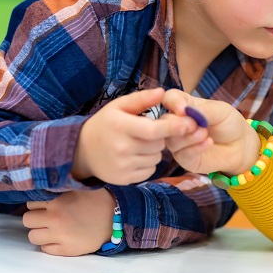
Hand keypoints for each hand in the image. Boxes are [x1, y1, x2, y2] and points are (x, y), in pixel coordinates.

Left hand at [24, 189, 114, 255]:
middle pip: (27, 220)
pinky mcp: (67, 250)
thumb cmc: (99, 200)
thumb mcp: (77, 189)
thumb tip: (41, 191)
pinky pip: (45, 249)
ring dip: (41, 233)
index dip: (38, 205)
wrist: (117, 217)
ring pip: (33, 237)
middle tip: (46, 219)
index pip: (30, 204)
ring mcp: (60, 236)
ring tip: (52, 230)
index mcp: (57, 202)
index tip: (46, 207)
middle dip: (35, 219)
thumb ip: (58, 191)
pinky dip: (50, 244)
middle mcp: (55, 219)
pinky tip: (61, 239)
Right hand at [72, 88, 197, 184]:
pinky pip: (150, 170)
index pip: (154, 130)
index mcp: (121, 126)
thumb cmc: (105, 124)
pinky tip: (134, 156)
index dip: (174, 127)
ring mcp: (123, 166)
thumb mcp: (119, 106)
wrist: (81, 151)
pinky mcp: (124, 179)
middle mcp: (121, 148)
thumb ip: (142, 99)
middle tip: (146, 132)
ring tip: (138, 144)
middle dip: (159, 137)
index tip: (190, 124)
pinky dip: (148, 163)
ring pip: (156, 158)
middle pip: (158, 144)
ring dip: (154, 151)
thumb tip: (163, 92)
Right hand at [161, 90, 260, 175]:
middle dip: (178, 123)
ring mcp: (179, 142)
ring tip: (205, 134)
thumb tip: (186, 110)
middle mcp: (178, 123)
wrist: (241, 146)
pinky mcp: (185, 158)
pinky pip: (182, 154)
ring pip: (171, 140)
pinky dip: (195, 148)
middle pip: (164, 121)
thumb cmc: (229, 123)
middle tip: (195, 125)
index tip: (183, 109)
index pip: (169, 99)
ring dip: (188, 137)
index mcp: (185, 106)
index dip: (172, 102)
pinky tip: (208, 143)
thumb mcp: (221, 111)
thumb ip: (204, 110)